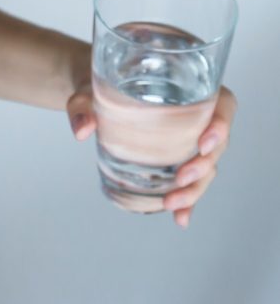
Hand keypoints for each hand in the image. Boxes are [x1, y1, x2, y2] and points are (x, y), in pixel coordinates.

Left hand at [66, 82, 236, 227]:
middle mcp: (194, 115)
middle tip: (181, 179)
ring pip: (206, 167)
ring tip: (172, 204)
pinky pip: (188, 180)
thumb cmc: (96, 85)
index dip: (221, 124)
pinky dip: (187, 200)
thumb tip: (82, 129)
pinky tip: (180, 218)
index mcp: (186, 88)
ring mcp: (186, 140)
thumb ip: (82, 106)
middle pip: (215, 143)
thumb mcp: (86, 91)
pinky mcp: (173, 158)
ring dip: (195, 189)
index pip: (221, 104)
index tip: (204, 143)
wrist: (91, 97)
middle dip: (203, 165)